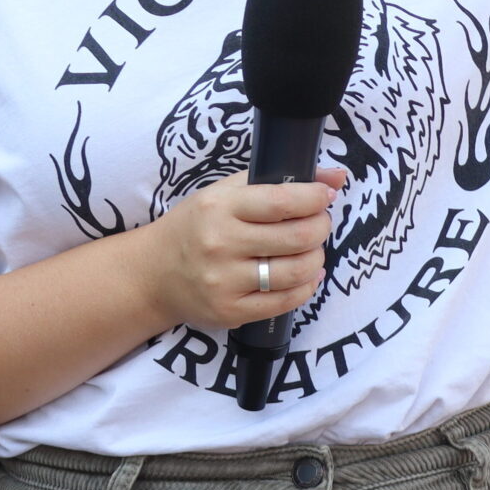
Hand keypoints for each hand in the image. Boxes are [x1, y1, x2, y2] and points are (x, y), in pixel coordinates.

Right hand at [132, 166, 344, 331]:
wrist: (153, 273)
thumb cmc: (195, 226)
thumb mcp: (225, 193)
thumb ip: (277, 180)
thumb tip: (336, 177)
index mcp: (220, 207)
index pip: (282, 201)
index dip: (315, 198)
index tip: (324, 196)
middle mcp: (221, 244)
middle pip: (297, 237)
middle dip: (321, 227)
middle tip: (319, 223)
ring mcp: (225, 281)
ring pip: (297, 271)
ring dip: (316, 257)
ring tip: (311, 249)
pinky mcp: (230, 311)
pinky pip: (285, 301)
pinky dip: (306, 286)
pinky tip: (305, 275)